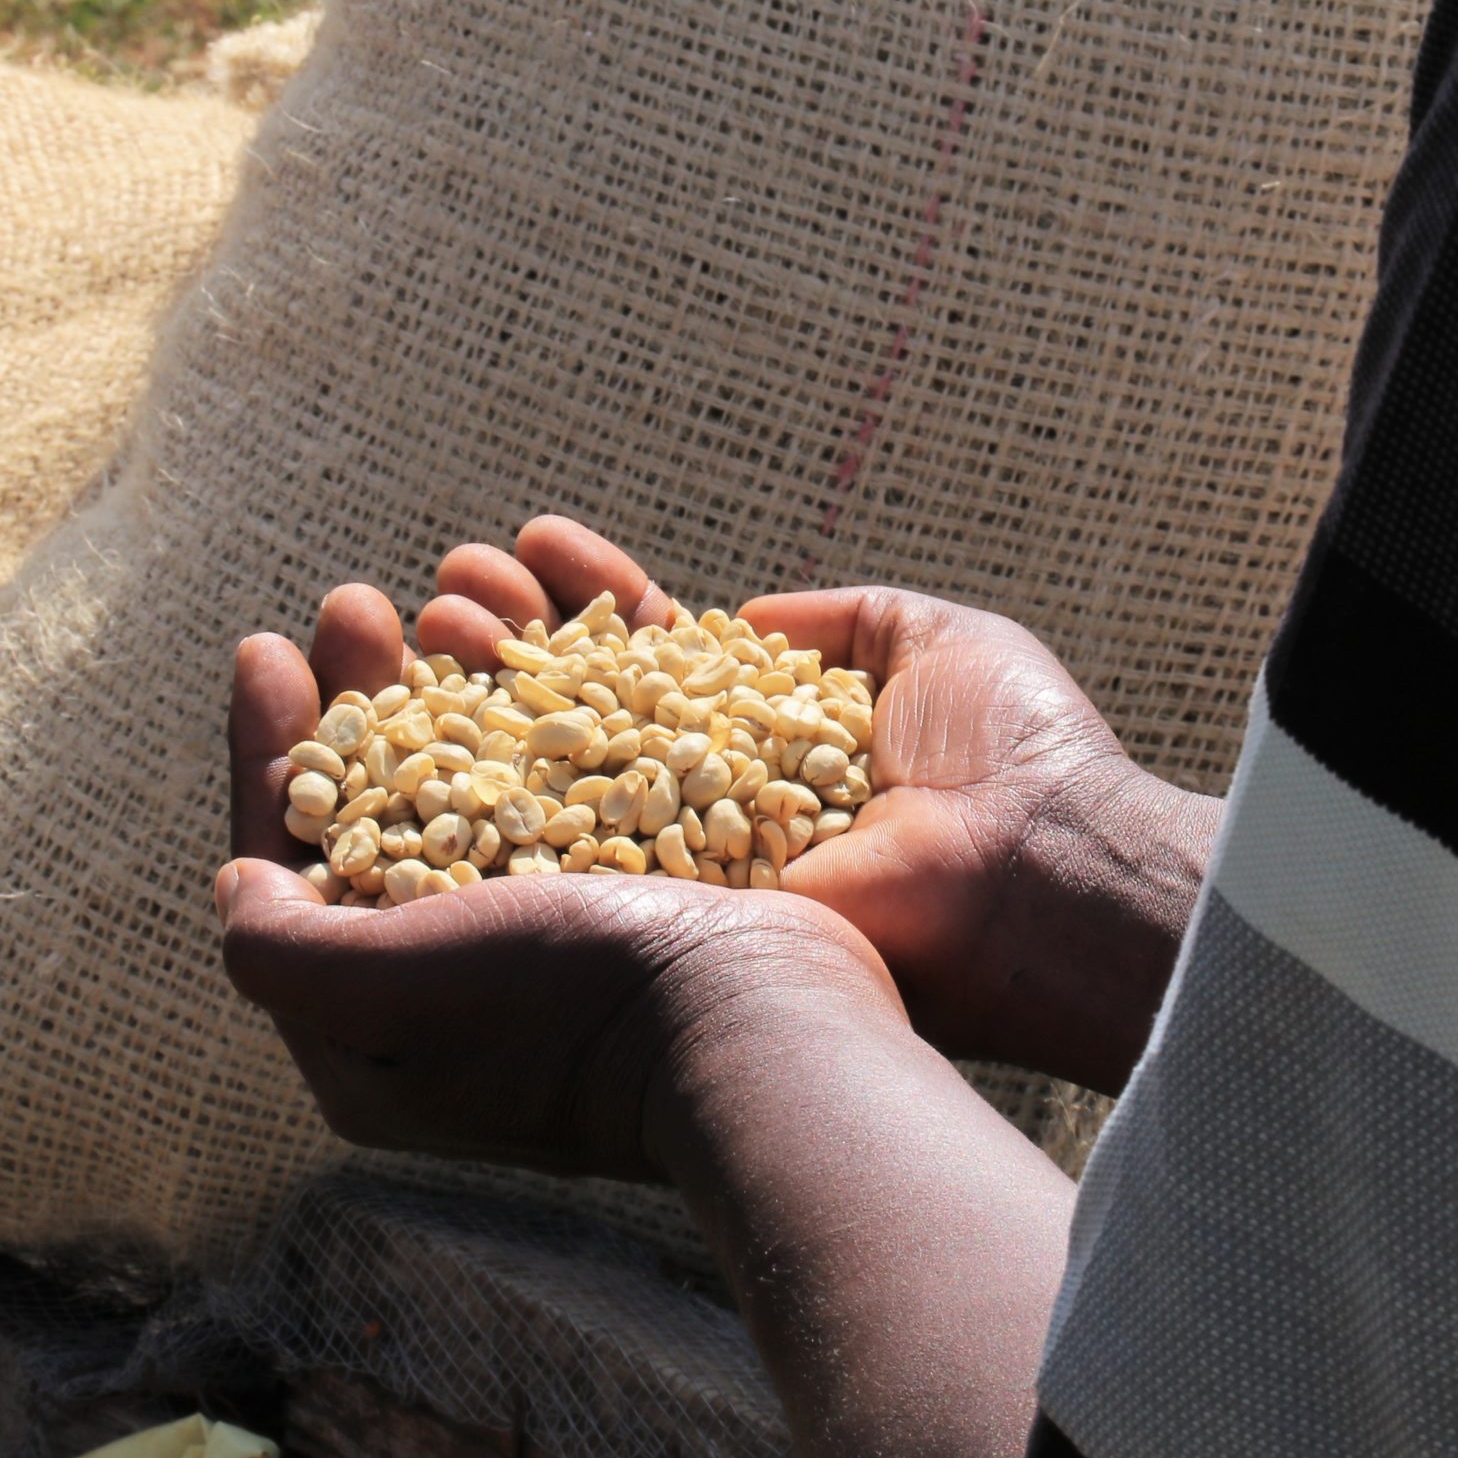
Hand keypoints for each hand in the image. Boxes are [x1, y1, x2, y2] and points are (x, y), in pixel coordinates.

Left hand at [220, 594, 904, 1180]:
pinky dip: (550, 693)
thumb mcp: (388, 992)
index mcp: (381, 1035)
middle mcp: (463, 988)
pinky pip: (573, 773)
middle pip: (384, 812)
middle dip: (363, 695)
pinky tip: (543, 624)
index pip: (291, 869)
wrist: (768, 1028)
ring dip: (455, 676)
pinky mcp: (645, 897)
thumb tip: (236, 883)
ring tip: (457, 588)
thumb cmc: (571, 1007)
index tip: (268, 648)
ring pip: (480, 779)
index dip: (271, 751)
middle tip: (359, 602)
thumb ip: (284, 948)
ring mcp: (560, 942)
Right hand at [415, 519, 1219, 1094]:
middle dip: (502, 639)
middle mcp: (712, 803)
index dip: (585, 600)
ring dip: (470, 693)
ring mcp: (683, 863)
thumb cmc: (1017, 753)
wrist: (1038, 867)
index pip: (650, 659)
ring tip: (418, 619)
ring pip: (548, 773)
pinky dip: (480, 790)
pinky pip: (560, 854)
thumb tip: (749, 615)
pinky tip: (423, 716)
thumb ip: (840, 619)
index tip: (532, 541)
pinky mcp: (671, 916)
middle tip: (441, 587)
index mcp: (767, 741)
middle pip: (577, 712)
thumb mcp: (937, 641)